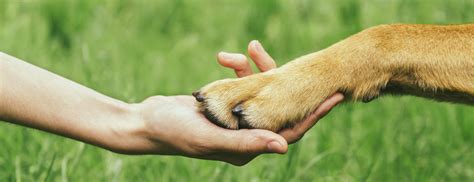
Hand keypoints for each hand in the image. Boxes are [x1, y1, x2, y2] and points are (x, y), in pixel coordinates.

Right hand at [124, 41, 342, 165]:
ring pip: (260, 91)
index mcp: (249, 147)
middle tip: (304, 63)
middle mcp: (246, 134)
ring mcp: (235, 118)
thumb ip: (248, 142)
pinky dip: (237, 69)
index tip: (335, 96)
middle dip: (287, 83)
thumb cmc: (176, 133)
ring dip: (256, 69)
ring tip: (248, 49)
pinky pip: (241, 84)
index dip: (314, 114)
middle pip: (279, 107)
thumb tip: (285, 147)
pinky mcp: (225, 104)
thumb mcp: (212, 138)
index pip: (291, 131)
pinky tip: (227, 58)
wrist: (147, 121)